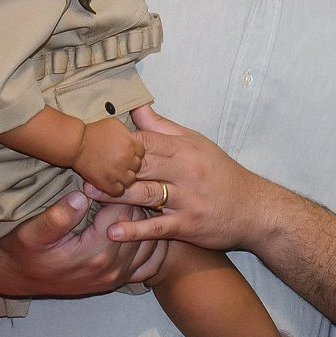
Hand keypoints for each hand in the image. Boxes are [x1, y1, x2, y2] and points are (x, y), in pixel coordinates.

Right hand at [0, 191, 166, 296]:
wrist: (19, 278)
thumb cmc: (24, 251)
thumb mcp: (32, 232)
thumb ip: (58, 217)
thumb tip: (81, 197)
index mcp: (95, 252)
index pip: (125, 212)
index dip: (123, 190)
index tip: (119, 173)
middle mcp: (112, 268)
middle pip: (140, 226)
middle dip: (138, 201)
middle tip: (134, 179)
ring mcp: (116, 277)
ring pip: (150, 244)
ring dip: (148, 221)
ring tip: (141, 198)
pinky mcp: (116, 282)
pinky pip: (148, 265)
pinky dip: (155, 247)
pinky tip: (150, 229)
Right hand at [72, 117, 143, 196]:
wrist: (77, 144)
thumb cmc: (93, 132)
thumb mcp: (114, 124)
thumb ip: (127, 132)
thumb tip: (132, 136)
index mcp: (130, 143)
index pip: (142, 152)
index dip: (134, 153)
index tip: (128, 153)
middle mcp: (126, 158)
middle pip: (137, 167)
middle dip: (130, 165)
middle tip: (120, 163)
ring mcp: (117, 172)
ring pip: (130, 180)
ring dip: (124, 177)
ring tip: (116, 173)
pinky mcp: (107, 183)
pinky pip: (119, 191)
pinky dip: (116, 188)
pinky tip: (111, 182)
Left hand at [88, 105, 265, 251]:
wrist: (254, 209)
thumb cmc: (220, 173)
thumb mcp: (195, 143)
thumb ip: (162, 127)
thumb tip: (136, 105)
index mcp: (184, 149)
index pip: (145, 141)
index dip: (119, 143)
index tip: (93, 143)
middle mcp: (185, 171)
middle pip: (141, 165)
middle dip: (111, 167)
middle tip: (81, 167)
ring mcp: (186, 199)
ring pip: (146, 194)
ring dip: (115, 195)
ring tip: (87, 194)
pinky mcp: (188, 225)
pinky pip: (158, 227)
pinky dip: (135, 230)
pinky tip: (113, 231)